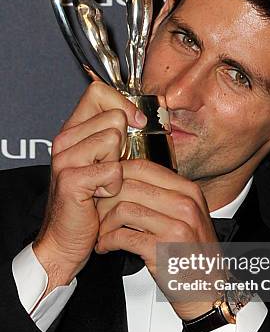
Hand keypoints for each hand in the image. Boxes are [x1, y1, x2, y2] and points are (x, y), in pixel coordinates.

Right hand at [34, 82, 145, 296]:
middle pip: (114, 117)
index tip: (136, 123)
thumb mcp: (104, 162)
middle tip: (110, 169)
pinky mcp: (71, 179)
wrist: (68, 238)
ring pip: (114, 139)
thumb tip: (141, 117)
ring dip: (120, 166)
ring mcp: (65, 159)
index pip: (98, 92)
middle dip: (124, 144)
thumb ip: (115, 137)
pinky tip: (101, 197)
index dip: (122, 103)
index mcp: (74, 131)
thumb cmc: (91, 202)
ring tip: (105, 184)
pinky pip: (112, 169)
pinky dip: (114, 186)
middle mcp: (65, 140)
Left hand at [96, 159, 224, 319]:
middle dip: (105, 199)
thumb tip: (128, 180)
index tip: (104, 188)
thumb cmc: (193, 255)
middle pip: (129, 186)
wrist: (209, 291)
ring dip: (105, 222)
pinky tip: (106, 247)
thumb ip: (165, 196)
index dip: (115, 175)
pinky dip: (108, 241)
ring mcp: (176, 227)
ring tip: (101, 232)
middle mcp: (185, 205)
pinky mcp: (163, 251)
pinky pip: (123, 236)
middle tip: (96, 212)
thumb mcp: (188, 217)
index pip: (143, 167)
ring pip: (123, 209)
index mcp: (189, 192)